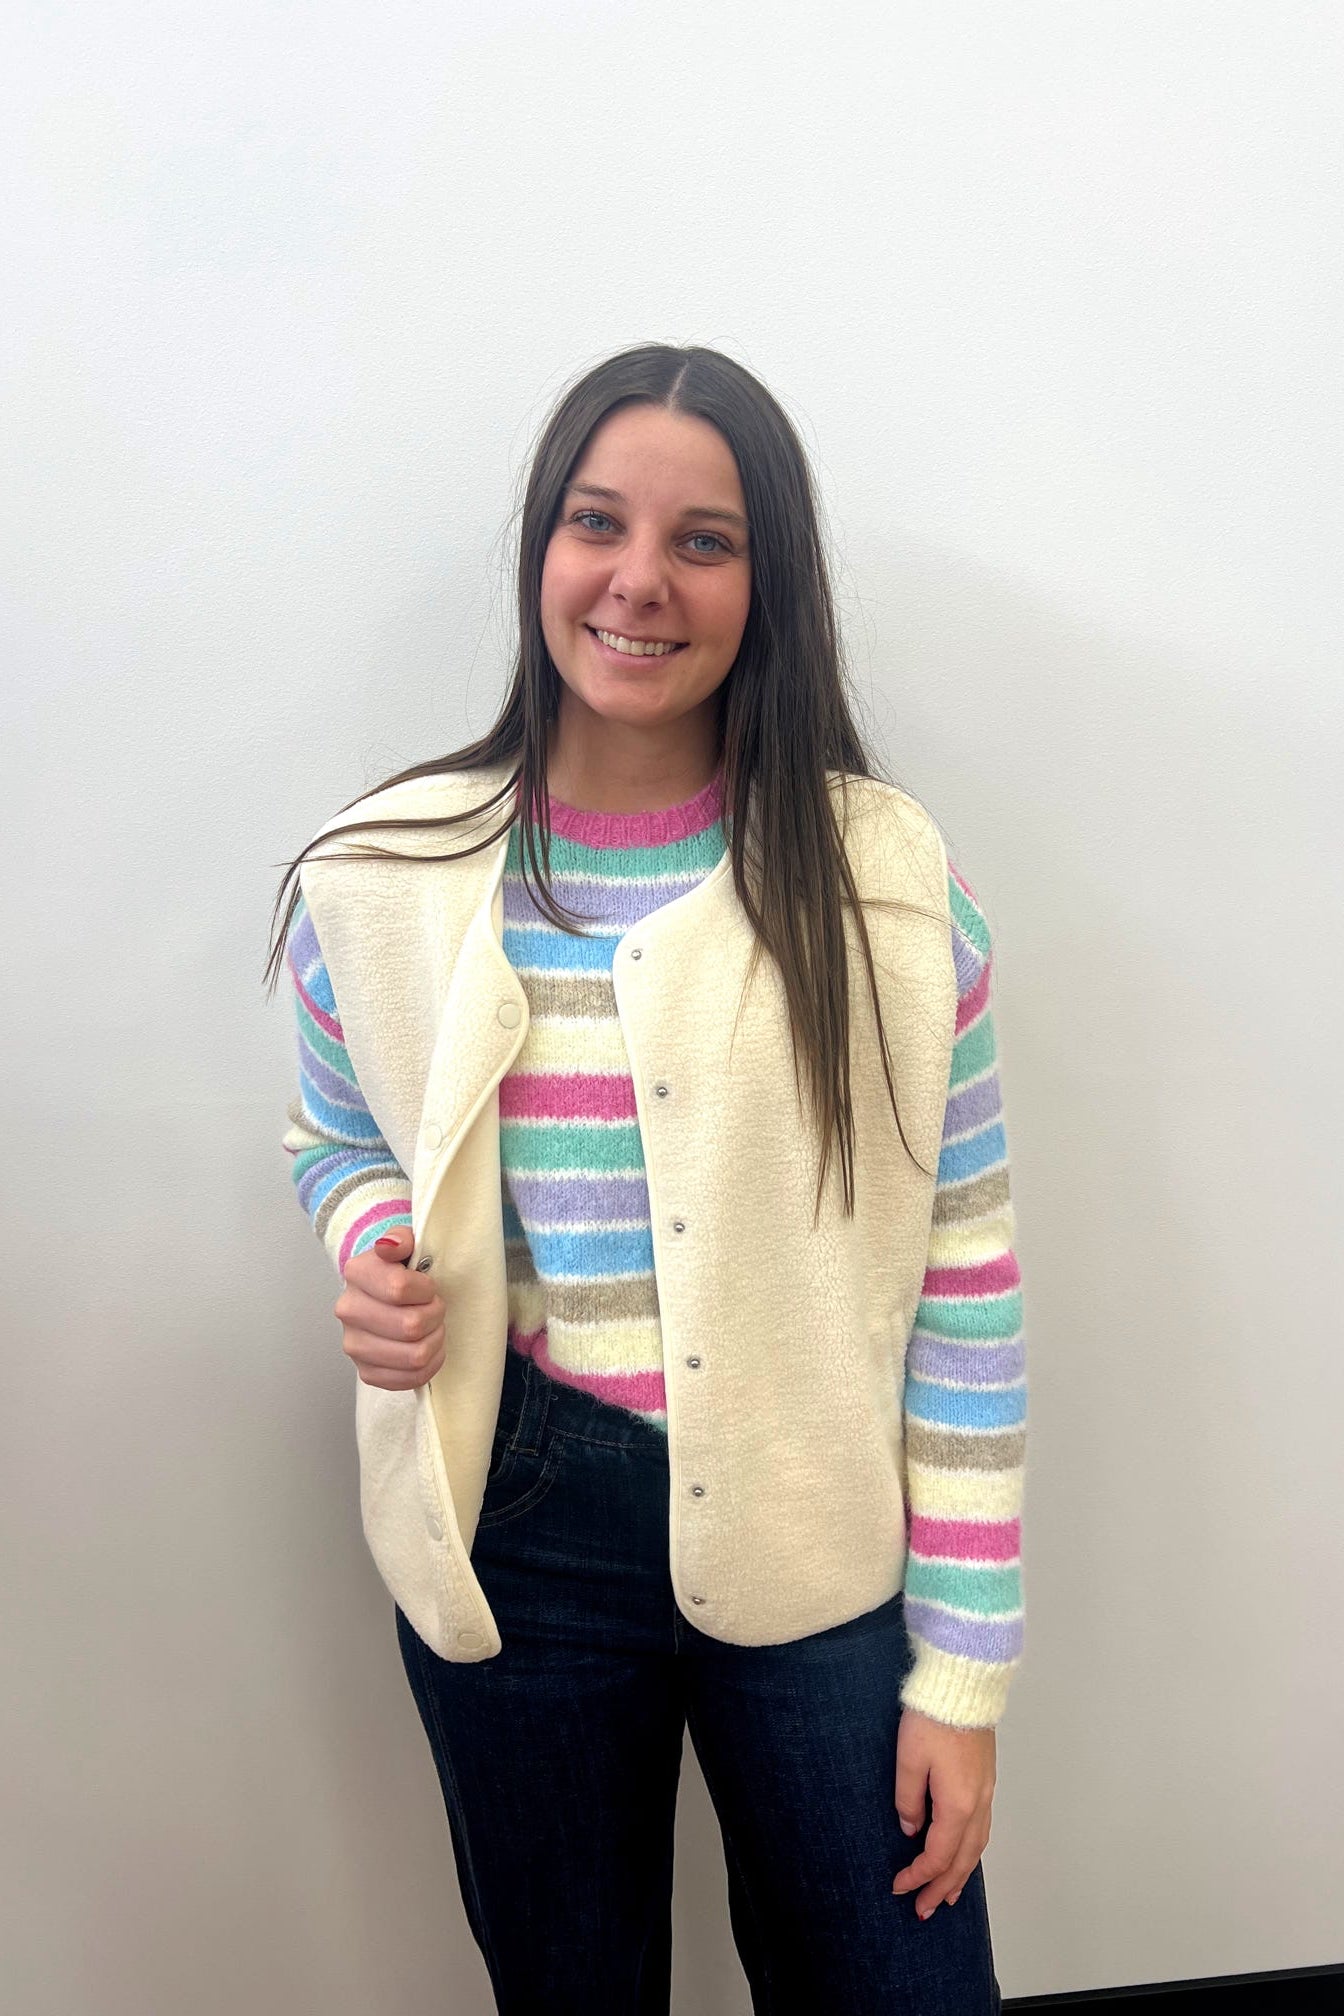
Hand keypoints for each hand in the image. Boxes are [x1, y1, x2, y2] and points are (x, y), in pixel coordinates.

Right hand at [332, 1225, 445, 1389]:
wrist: (386, 1295)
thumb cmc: (402, 1270)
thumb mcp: (406, 1244)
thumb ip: (401, 1238)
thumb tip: (391, 1246)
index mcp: (356, 1273)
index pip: (399, 1288)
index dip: (425, 1289)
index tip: (428, 1286)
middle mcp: (348, 1310)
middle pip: (410, 1326)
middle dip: (434, 1316)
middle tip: (434, 1308)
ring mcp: (354, 1345)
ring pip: (414, 1355)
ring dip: (434, 1341)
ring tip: (432, 1328)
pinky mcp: (366, 1371)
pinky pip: (410, 1379)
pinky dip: (429, 1365)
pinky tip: (427, 1348)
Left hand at [891, 1709, 995, 1918]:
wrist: (964, 1684)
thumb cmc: (934, 1717)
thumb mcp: (908, 1759)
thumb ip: (908, 1800)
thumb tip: (911, 1829)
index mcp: (958, 1805)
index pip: (937, 1855)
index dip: (917, 1876)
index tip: (899, 1887)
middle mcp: (978, 1804)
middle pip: (962, 1860)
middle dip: (941, 1887)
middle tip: (924, 1910)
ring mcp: (987, 1792)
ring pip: (977, 1846)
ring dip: (961, 1873)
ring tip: (948, 1894)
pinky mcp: (986, 1779)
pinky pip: (983, 1828)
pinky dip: (972, 1850)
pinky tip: (963, 1852)